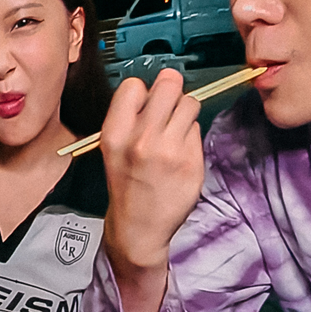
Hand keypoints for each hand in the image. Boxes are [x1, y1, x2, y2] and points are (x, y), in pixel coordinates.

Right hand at [99, 69, 203, 275]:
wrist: (139, 227)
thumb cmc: (127, 184)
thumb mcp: (113, 147)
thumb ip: (130, 117)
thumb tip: (157, 89)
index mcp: (115, 133)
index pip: (134, 85)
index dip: (143, 91)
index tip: (146, 103)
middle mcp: (142, 138)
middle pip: (169, 85)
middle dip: (171, 90)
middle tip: (170, 105)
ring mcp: (170, 150)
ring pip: (190, 104)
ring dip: (185, 112)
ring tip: (175, 131)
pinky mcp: (192, 161)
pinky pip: (197, 129)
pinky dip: (191, 136)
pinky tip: (180, 152)